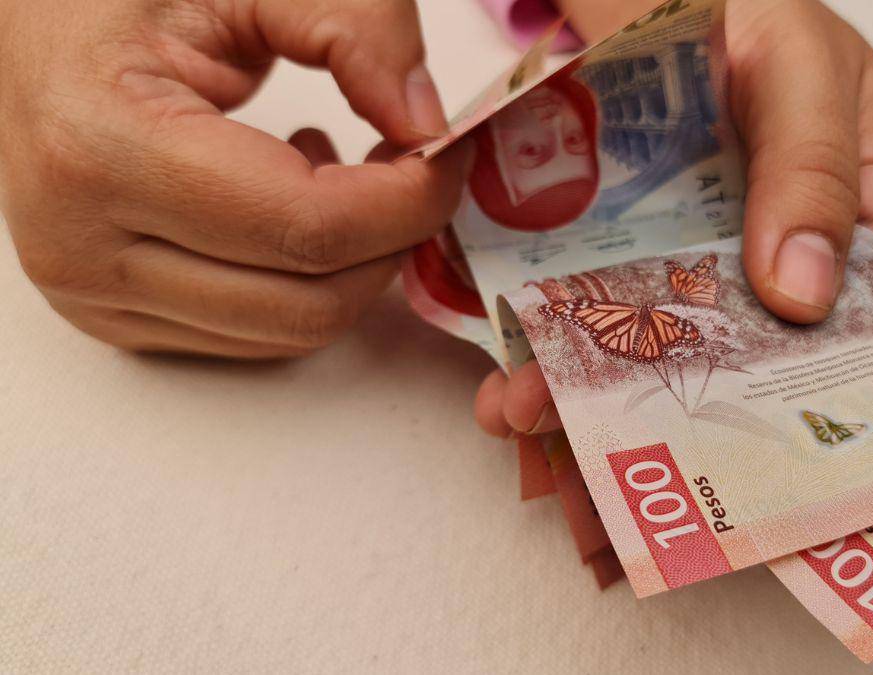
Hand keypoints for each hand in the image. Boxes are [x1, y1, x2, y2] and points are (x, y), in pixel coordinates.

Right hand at [0, 0, 469, 358]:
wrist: (35, 28)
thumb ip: (358, 26)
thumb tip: (430, 126)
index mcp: (100, 146)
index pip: (305, 227)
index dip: (407, 201)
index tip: (446, 152)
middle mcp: (80, 244)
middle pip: (309, 299)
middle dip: (392, 239)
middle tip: (413, 164)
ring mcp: (92, 295)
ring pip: (291, 332)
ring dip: (353, 264)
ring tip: (342, 171)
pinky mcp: (117, 318)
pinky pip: (258, 335)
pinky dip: (307, 281)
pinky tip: (291, 200)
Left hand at [476, 0, 872, 436]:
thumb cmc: (744, 1)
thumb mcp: (798, 64)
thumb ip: (813, 165)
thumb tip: (806, 295)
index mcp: (860, 212)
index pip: (857, 321)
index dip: (802, 387)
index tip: (739, 438)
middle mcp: (774, 248)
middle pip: (739, 354)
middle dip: (670, 411)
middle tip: (603, 450)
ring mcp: (690, 251)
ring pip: (654, 346)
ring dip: (591, 392)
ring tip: (525, 411)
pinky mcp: (615, 244)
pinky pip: (591, 311)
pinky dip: (550, 349)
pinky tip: (506, 382)